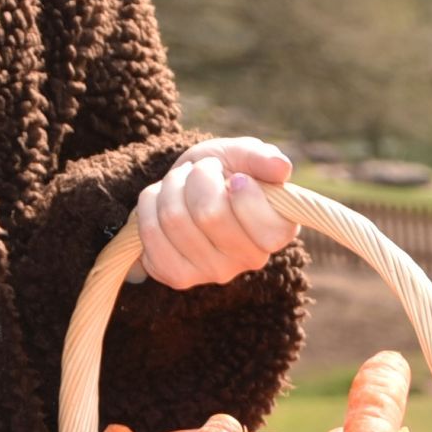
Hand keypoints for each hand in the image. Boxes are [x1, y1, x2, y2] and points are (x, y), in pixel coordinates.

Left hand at [131, 138, 298, 290]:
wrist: (186, 190)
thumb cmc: (223, 171)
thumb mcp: (241, 154)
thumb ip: (261, 157)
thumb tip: (281, 168)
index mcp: (278, 232)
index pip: (264, 225)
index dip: (243, 191)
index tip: (234, 177)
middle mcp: (251, 260)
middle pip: (209, 213)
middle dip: (198, 176)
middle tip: (201, 171)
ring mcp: (214, 273)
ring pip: (174, 218)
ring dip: (171, 186)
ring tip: (182, 184)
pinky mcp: (179, 277)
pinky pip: (150, 232)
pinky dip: (150, 204)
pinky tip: (163, 204)